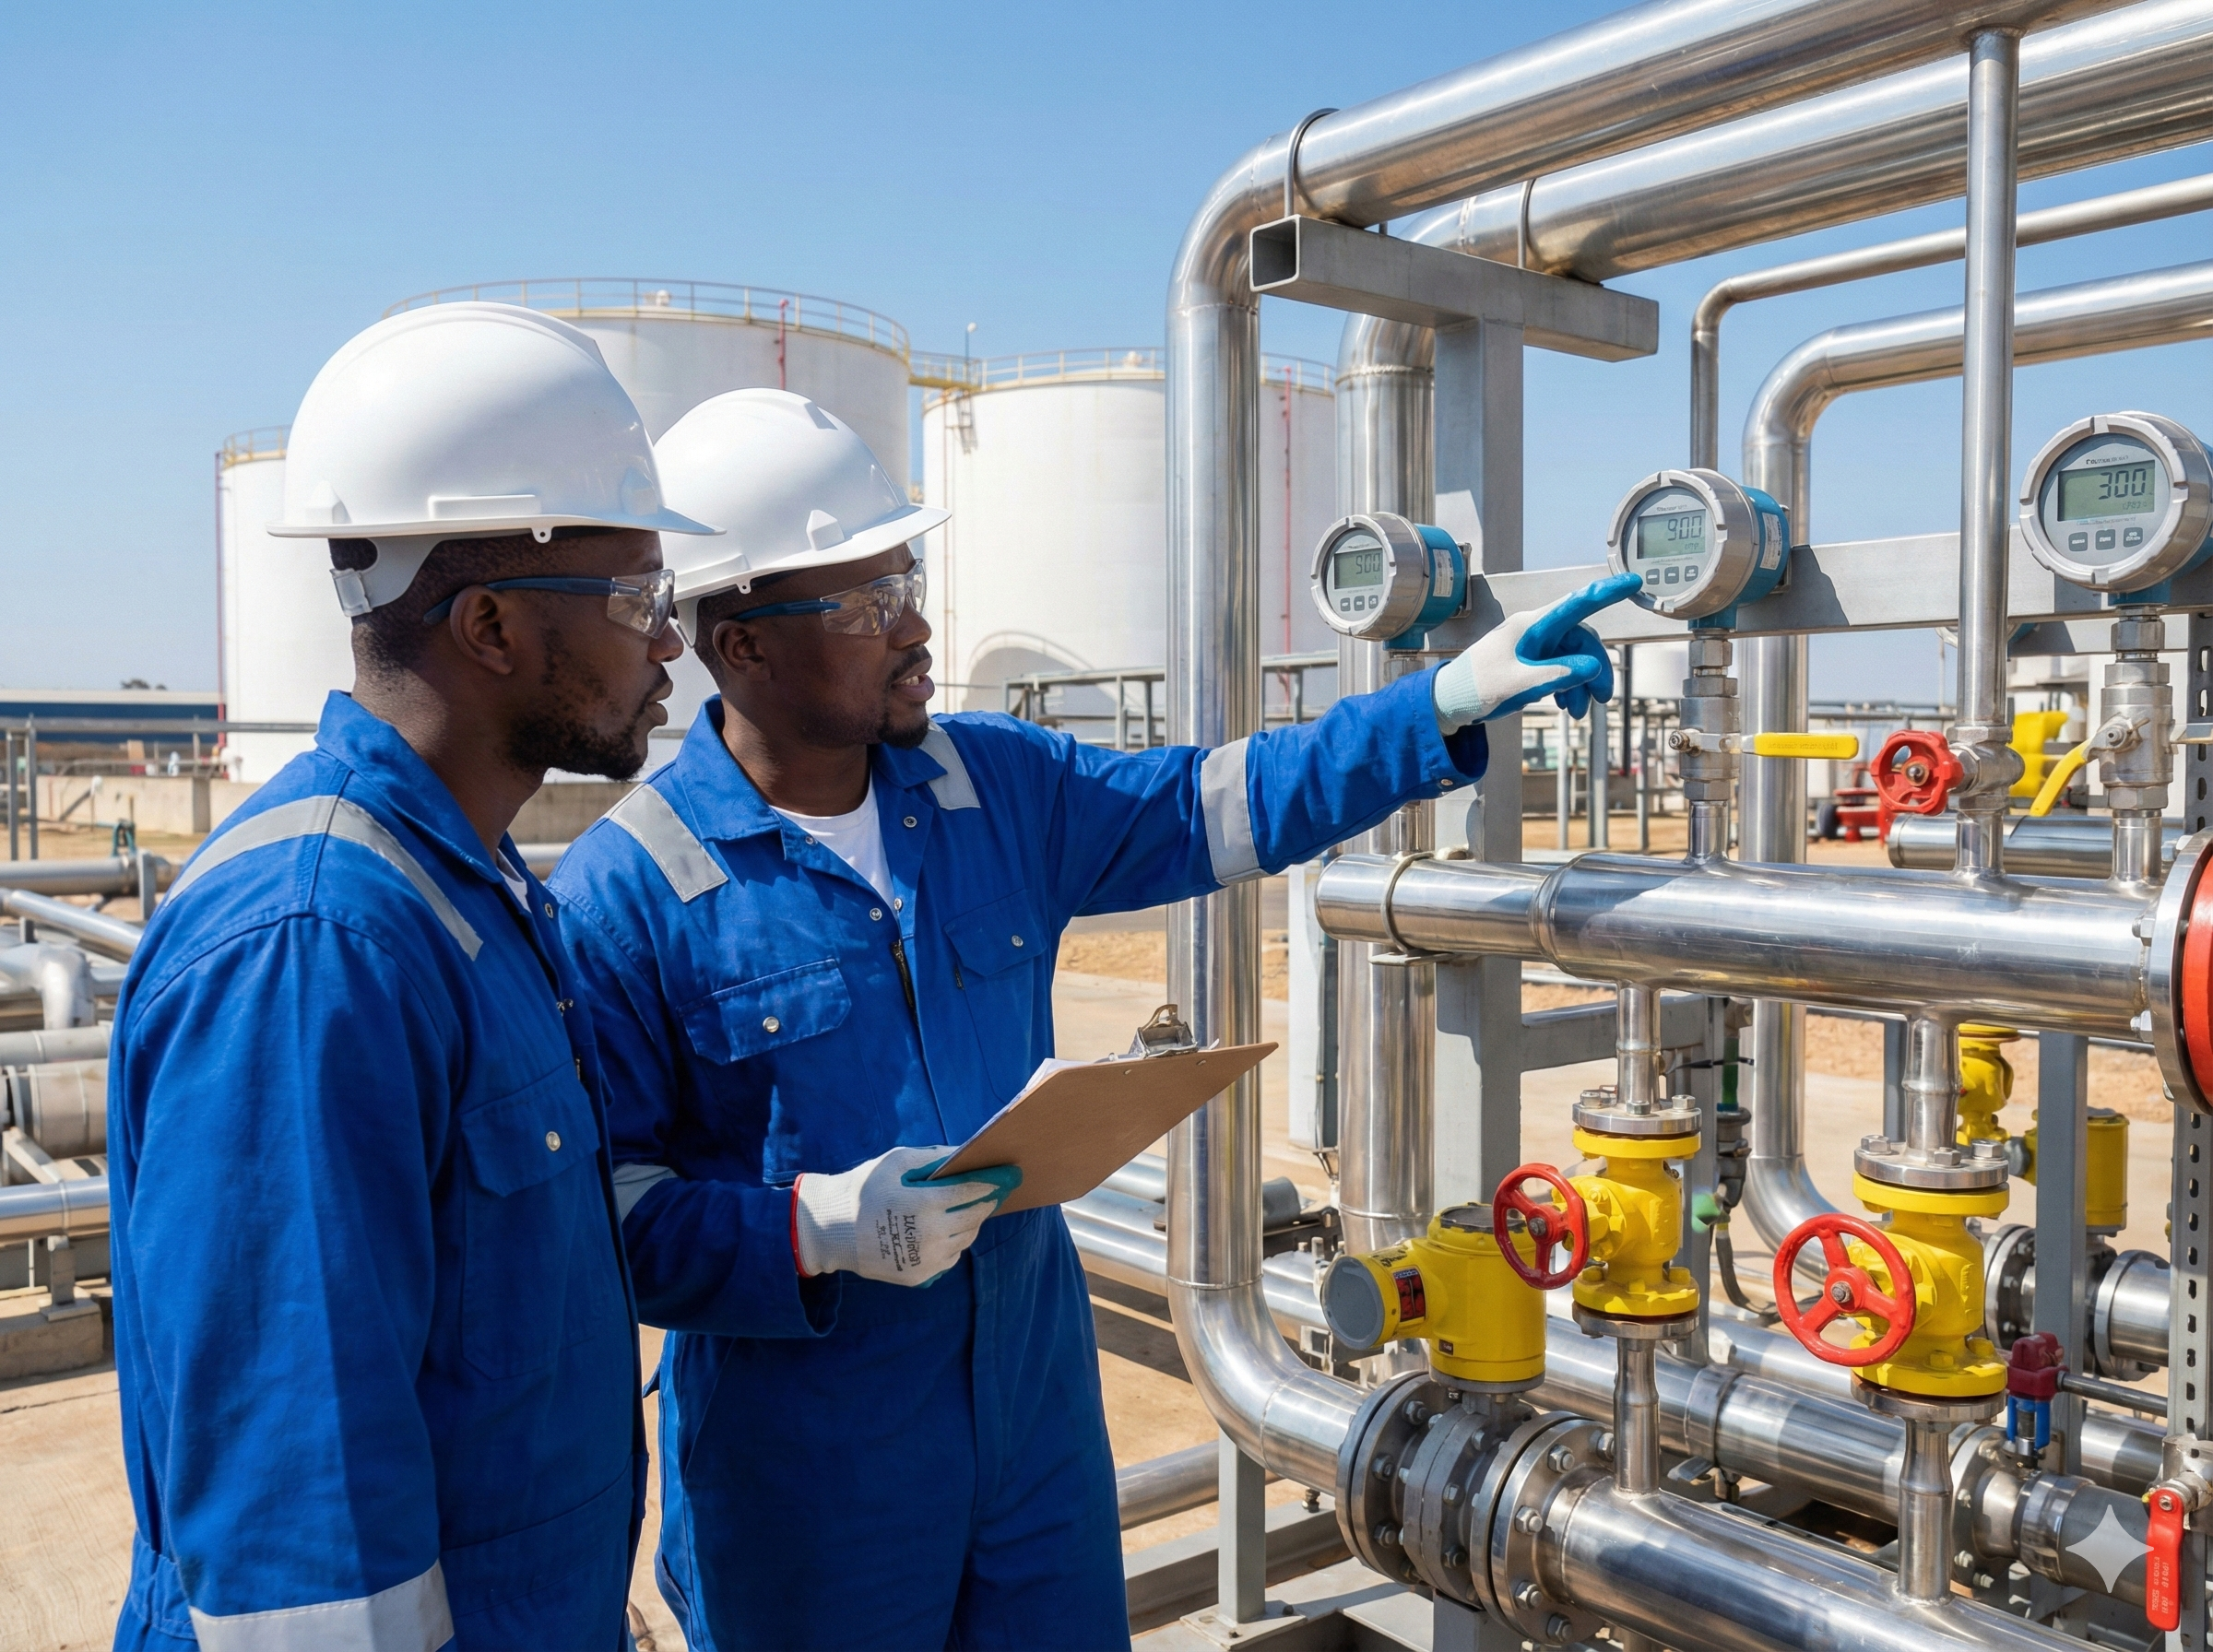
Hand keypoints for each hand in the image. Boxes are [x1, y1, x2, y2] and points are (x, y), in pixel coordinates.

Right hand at [793, 1145, 1021, 1285]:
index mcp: (924, 1205)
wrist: (831, 1230)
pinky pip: (951, 1257)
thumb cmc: (864, 1188)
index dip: (994, 1181)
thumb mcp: (896, 1162)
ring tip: (967, 1207)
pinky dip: (954, 1242)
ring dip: (971, 1222)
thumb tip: (966, 1153)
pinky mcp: (919, 1276)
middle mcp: (930, 1236)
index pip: (971, 1191)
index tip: (1010, 1174)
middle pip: (974, 1217)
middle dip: (986, 1201)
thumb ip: (933, 1157)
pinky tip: (944, 1229)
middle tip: (995, 1190)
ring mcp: (926, 1260)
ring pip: (966, 1239)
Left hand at [1432, 572, 1642, 731]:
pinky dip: (1570, 686)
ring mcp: (1535, 646)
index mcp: (1532, 626)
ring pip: (1575, 658)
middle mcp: (1536, 631)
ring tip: (1580, 712)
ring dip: (1583, 683)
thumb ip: (1555, 675)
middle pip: (1582, 640)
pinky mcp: (1532, 661)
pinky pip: (1563, 668)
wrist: (1450, 701)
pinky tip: (1569, 706)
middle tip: (1602, 700)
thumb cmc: (1476, 687)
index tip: (1633, 583)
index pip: (1576, 603)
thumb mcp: (1518, 684)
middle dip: (1596, 669)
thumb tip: (1592, 667)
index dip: (1607, 592)